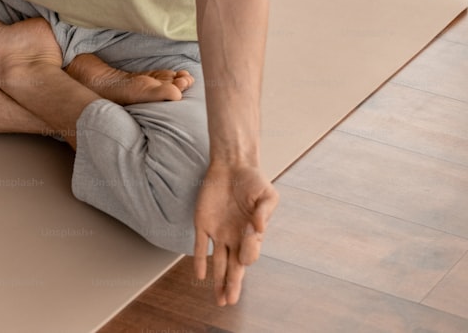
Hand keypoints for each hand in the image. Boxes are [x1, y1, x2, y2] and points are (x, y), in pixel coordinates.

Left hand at [193, 161, 278, 305]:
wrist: (232, 165)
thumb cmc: (253, 181)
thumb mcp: (267, 195)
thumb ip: (264, 212)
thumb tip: (260, 229)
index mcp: (252, 235)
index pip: (249, 253)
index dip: (249, 252)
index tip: (250, 245)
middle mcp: (235, 238)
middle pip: (234, 268)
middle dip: (233, 285)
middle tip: (230, 301)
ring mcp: (218, 233)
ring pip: (218, 263)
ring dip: (218, 280)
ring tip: (220, 299)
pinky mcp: (202, 224)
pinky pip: (200, 246)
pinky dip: (200, 260)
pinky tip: (200, 275)